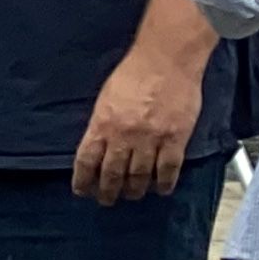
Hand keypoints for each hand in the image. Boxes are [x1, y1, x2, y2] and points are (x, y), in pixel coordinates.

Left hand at [71, 44, 201, 204]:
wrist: (166, 59)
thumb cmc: (134, 73)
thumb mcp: (105, 99)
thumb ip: (102, 125)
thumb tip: (98, 146)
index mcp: (101, 125)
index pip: (86, 162)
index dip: (83, 181)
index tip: (83, 191)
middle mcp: (123, 136)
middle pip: (112, 174)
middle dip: (107, 192)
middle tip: (107, 200)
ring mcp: (151, 139)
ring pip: (139, 176)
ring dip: (134, 190)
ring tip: (132, 195)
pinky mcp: (175, 138)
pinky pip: (168, 169)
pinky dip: (164, 183)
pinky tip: (161, 189)